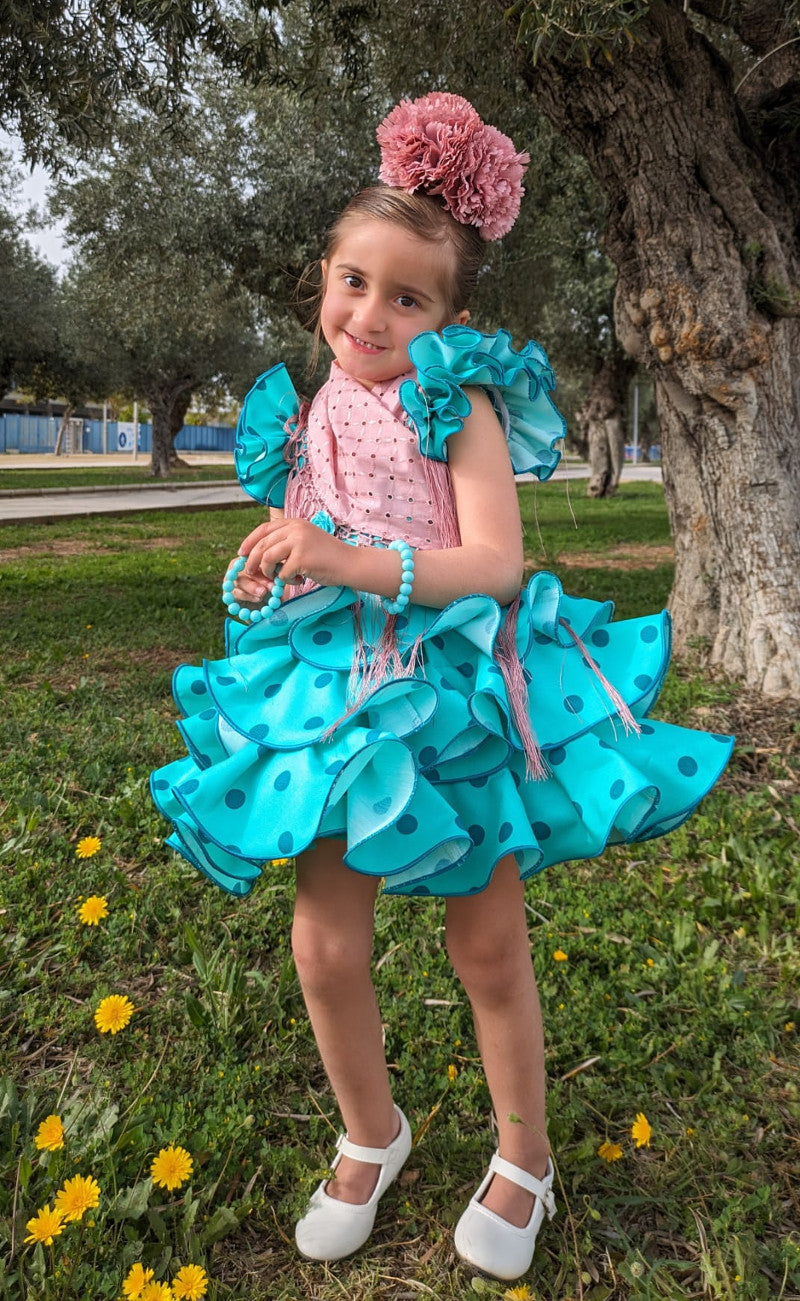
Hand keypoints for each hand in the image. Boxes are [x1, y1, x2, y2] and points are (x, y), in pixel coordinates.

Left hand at [233, 518, 351, 603]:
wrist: (350, 563)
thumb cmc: (328, 556)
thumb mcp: (306, 541)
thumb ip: (286, 541)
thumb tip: (261, 553)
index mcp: (294, 523)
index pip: (264, 529)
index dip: (249, 541)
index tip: (241, 553)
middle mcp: (295, 529)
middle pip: (262, 544)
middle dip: (252, 560)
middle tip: (250, 572)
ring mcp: (299, 542)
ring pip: (268, 558)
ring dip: (268, 572)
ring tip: (277, 578)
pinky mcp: (302, 558)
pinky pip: (282, 573)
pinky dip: (286, 581)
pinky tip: (298, 580)